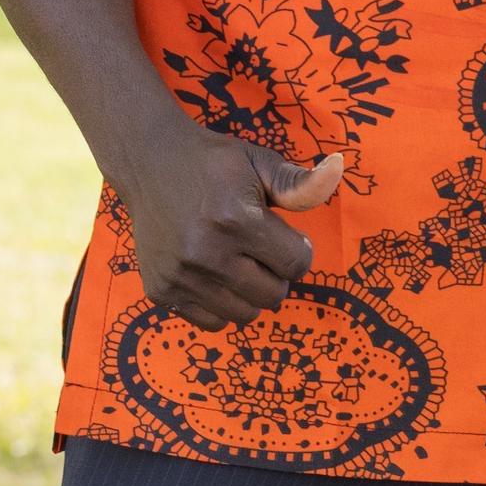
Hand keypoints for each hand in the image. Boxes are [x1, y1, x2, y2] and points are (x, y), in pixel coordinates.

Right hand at [115, 130, 336, 328]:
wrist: (147, 163)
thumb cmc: (212, 163)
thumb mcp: (259, 163)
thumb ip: (299, 183)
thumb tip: (338, 170)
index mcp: (237, 220)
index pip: (297, 263)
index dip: (298, 250)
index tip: (284, 236)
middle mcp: (207, 253)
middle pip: (273, 294)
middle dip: (277, 274)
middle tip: (260, 251)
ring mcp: (180, 276)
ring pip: (245, 314)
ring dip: (251, 294)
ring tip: (239, 265)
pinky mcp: (160, 291)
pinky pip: (211, 323)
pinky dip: (222, 307)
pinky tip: (216, 278)